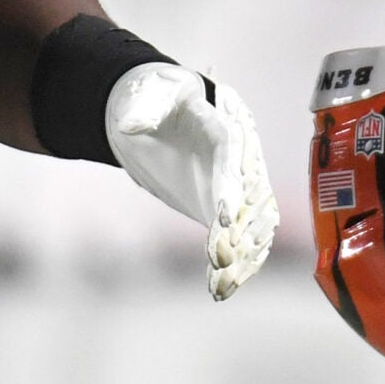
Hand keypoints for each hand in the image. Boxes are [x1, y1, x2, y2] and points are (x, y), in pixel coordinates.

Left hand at [106, 64, 277, 299]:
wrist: (162, 109)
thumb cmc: (155, 97)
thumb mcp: (146, 94)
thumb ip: (142, 108)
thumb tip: (130, 126)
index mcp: (223, 122)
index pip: (233, 155)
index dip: (231, 187)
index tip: (223, 218)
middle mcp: (240, 156)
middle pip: (251, 194)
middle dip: (240, 229)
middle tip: (220, 260)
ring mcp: (239, 183)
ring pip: (254, 223)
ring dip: (243, 254)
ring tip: (222, 283)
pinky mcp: (230, 205)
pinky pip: (244, 237)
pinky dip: (239, 263)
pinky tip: (222, 289)